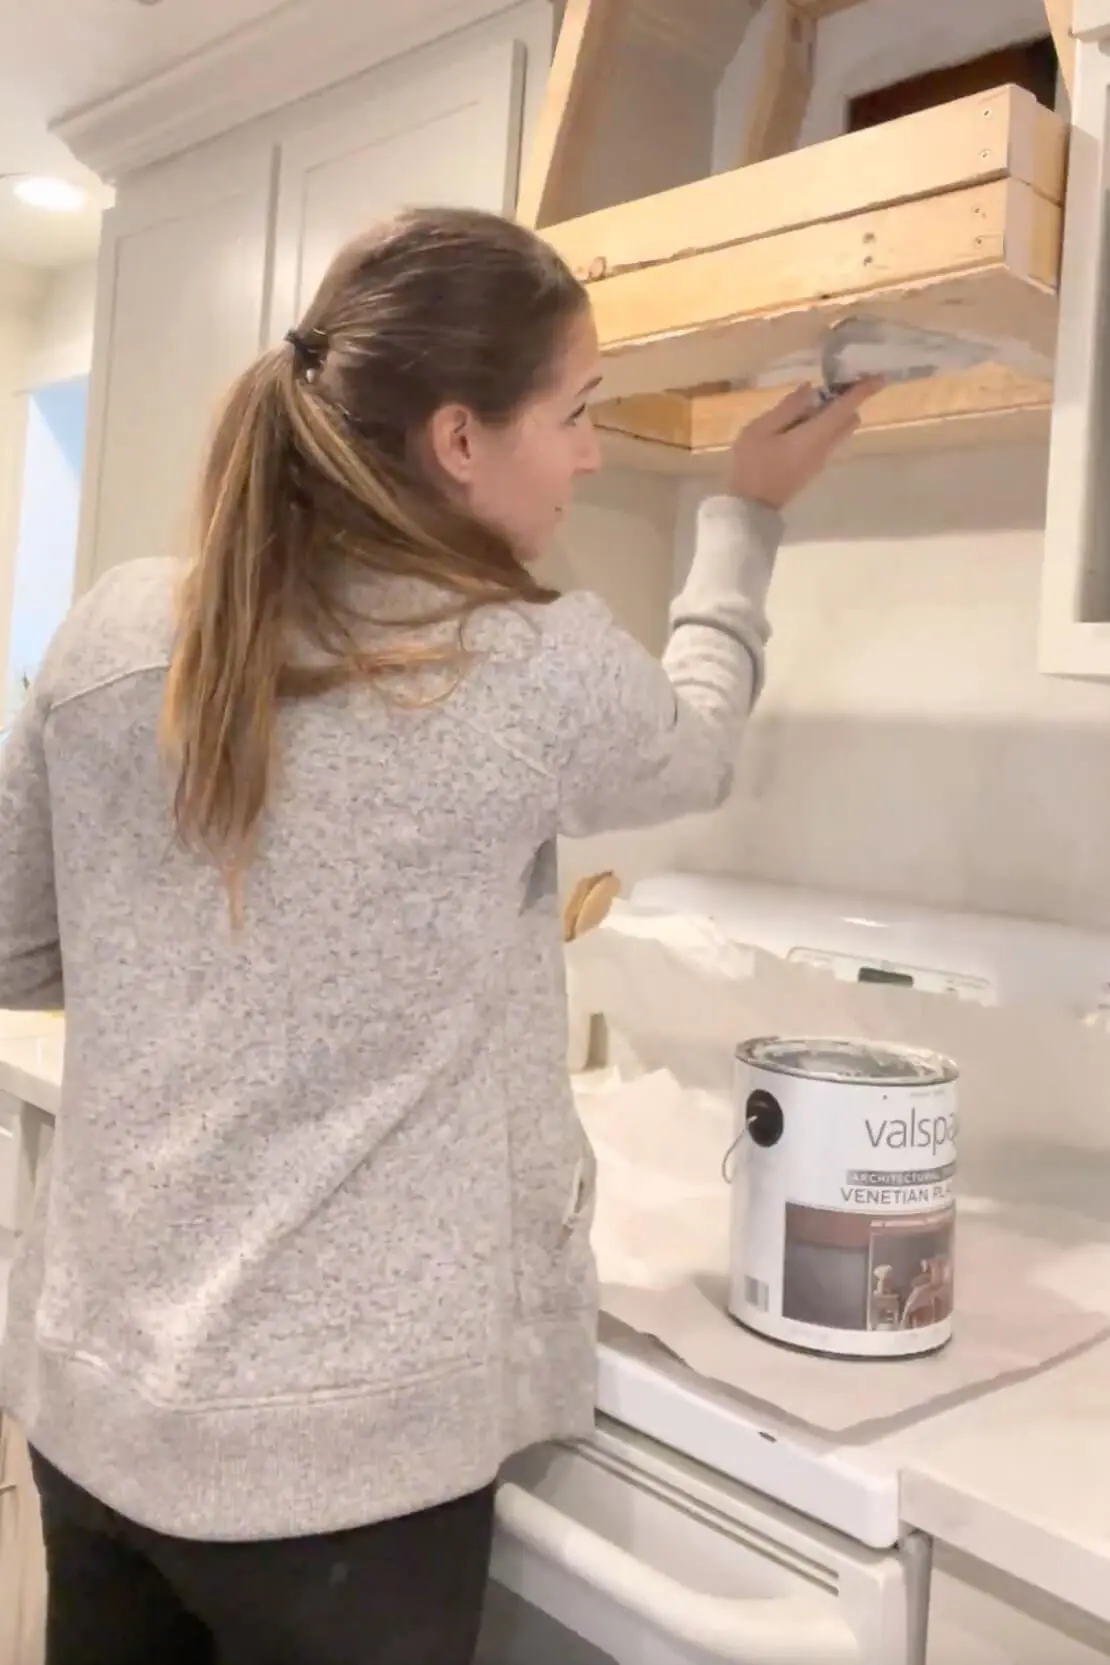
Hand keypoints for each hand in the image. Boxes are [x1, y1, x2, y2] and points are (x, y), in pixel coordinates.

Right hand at [725, 378, 883, 509]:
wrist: (752, 507)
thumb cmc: (752, 465)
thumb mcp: (760, 430)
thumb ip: (788, 408)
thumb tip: (810, 389)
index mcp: (815, 435)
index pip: (846, 408)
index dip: (864, 391)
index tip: (879, 377)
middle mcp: (826, 447)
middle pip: (850, 420)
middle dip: (847, 401)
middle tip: (826, 387)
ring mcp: (821, 460)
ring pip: (840, 431)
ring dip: (834, 415)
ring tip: (805, 406)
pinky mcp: (814, 468)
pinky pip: (829, 441)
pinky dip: (824, 427)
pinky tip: (798, 425)